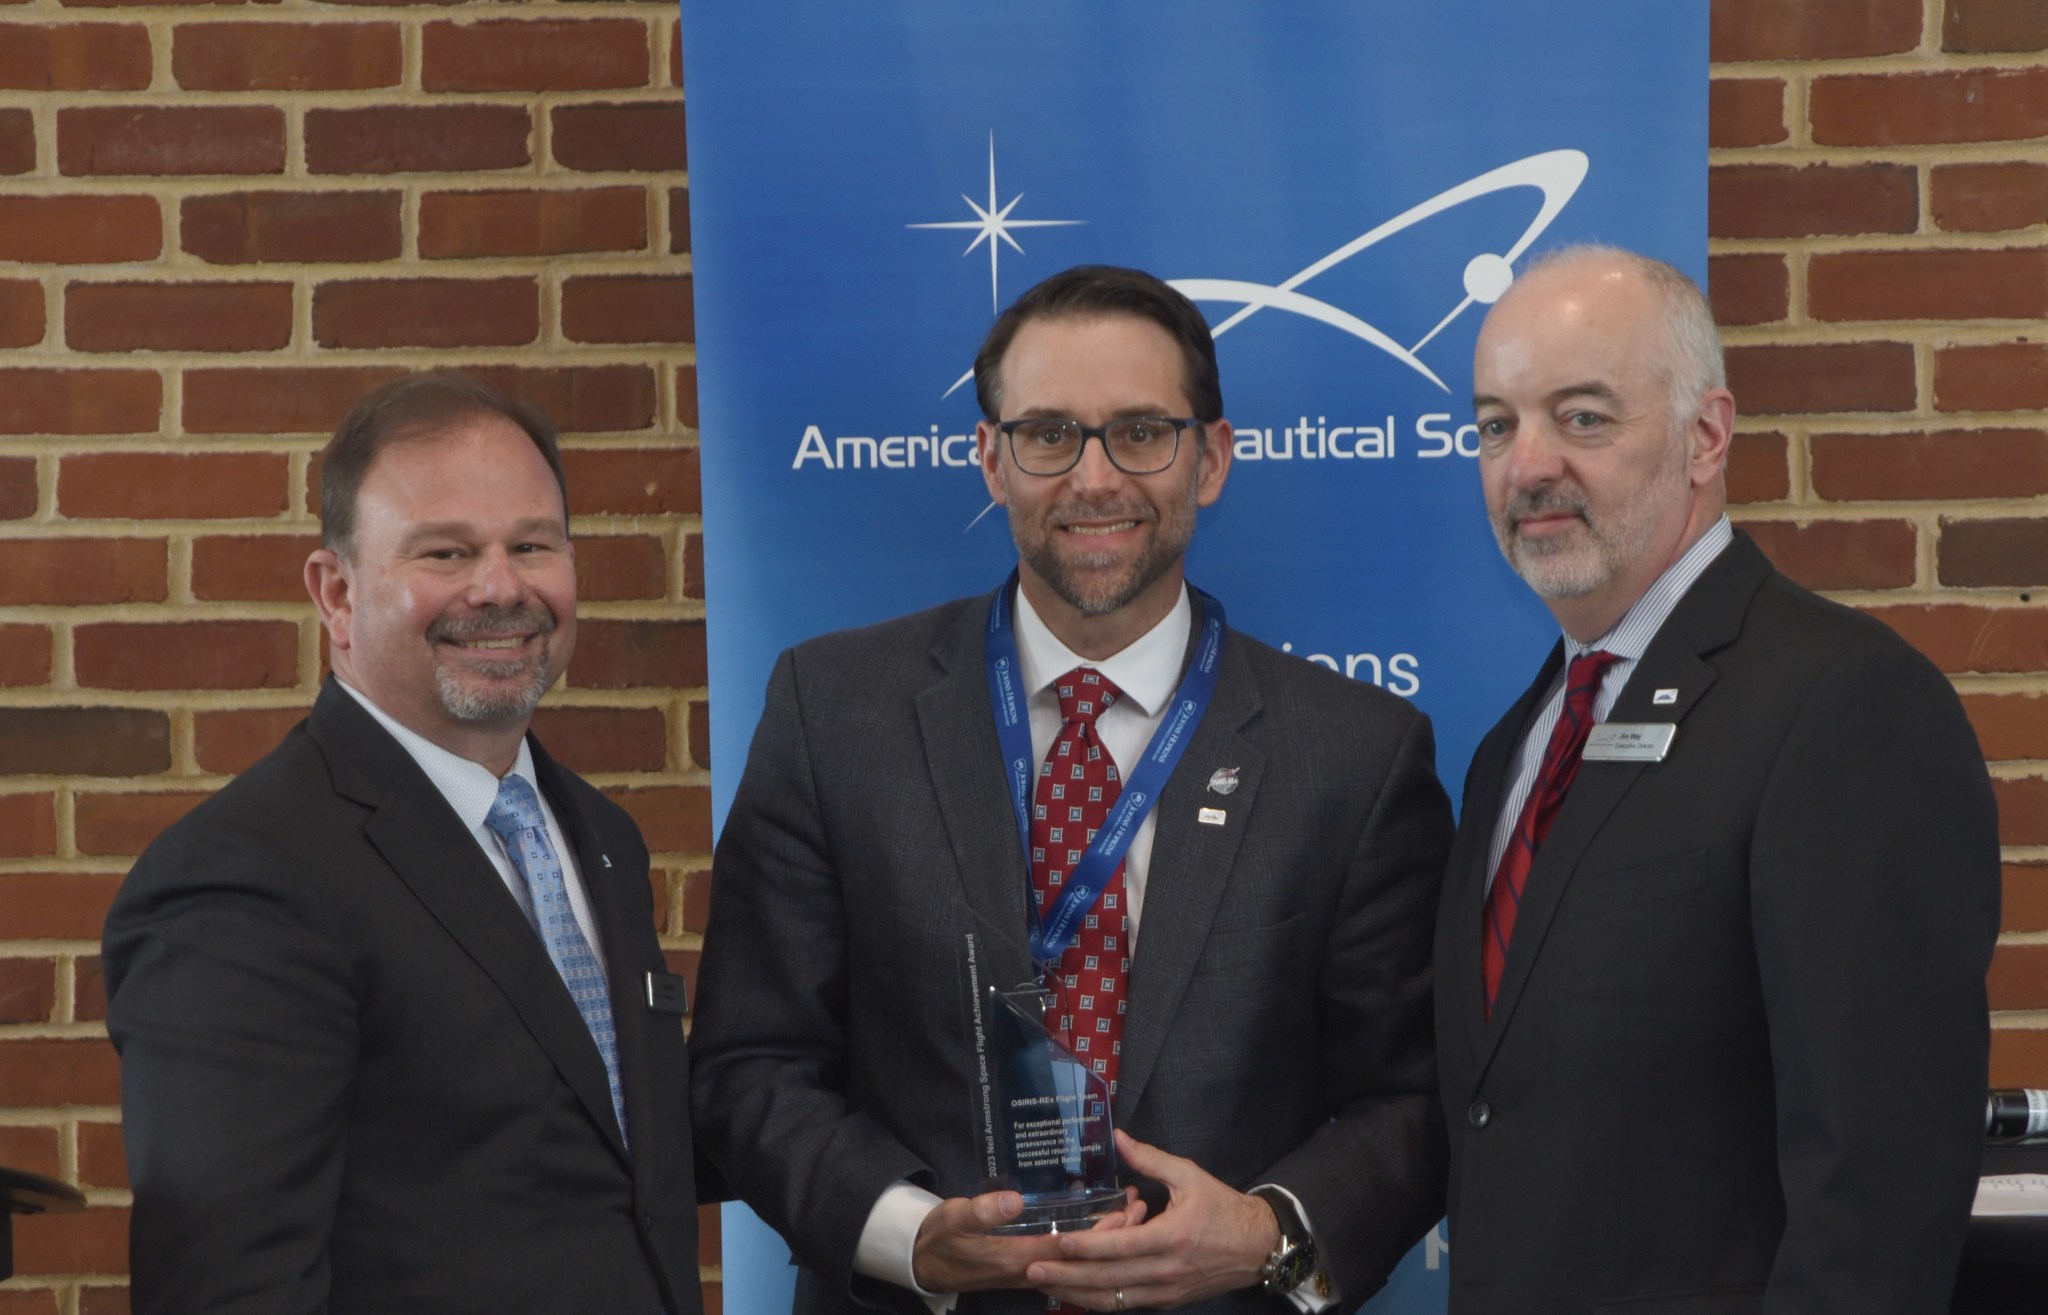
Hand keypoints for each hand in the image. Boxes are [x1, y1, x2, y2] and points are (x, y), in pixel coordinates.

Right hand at [913, 1189, 1141, 1294]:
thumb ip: (983, 1210)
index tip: (1126, 1211)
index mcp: (1017, 1256)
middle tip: (1141, 1208)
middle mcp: (1031, 1268)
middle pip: (1083, 1257)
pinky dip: (1090, 1249)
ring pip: (1080, 1261)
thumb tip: (1015, 1200)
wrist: (928, 1264)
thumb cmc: (942, 1238)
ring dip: (1107, 1242)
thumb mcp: (955, 1218)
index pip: (1070, 1247)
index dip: (1100, 1232)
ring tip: (1133, 1215)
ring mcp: (1031, 1270)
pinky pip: (1068, 1263)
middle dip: (1115, 1235)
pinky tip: (1105, 1234)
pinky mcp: (1029, 1266)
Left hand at [1026, 1130, 1281, 1309]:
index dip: (1085, 1246)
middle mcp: (1166, 1270)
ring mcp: (1166, 1291)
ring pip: (1114, 1299)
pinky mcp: (1168, 1301)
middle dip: (1067, 1277)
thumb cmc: (1222, 1208)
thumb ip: (1150, 1159)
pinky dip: (1100, 1300)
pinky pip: (1127, 1304)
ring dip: (1076, 1293)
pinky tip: (1077, 1293)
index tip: (1057, 1242)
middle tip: (1032, 1271)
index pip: (1119, 1246)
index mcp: (1171, 1237)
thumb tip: (1117, 1137)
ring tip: (1045, 1285)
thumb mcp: (1189, 1176)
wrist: (1256, 1246)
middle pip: (1108, 1279)